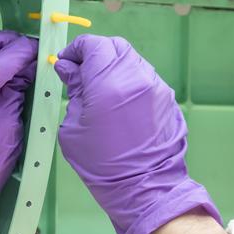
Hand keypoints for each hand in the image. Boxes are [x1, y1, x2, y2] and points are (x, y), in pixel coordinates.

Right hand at [53, 34, 218, 233]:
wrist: (145, 188)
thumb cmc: (102, 164)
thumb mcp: (74, 128)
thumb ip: (74, 90)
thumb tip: (68, 68)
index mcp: (108, 83)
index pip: (93, 45)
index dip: (76, 50)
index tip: (66, 64)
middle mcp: (136, 77)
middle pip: (114, 47)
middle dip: (95, 54)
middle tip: (82, 74)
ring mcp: (156, 87)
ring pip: (132, 60)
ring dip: (114, 66)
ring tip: (101, 91)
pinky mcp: (167, 99)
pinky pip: (145, 78)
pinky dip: (129, 81)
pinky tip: (120, 104)